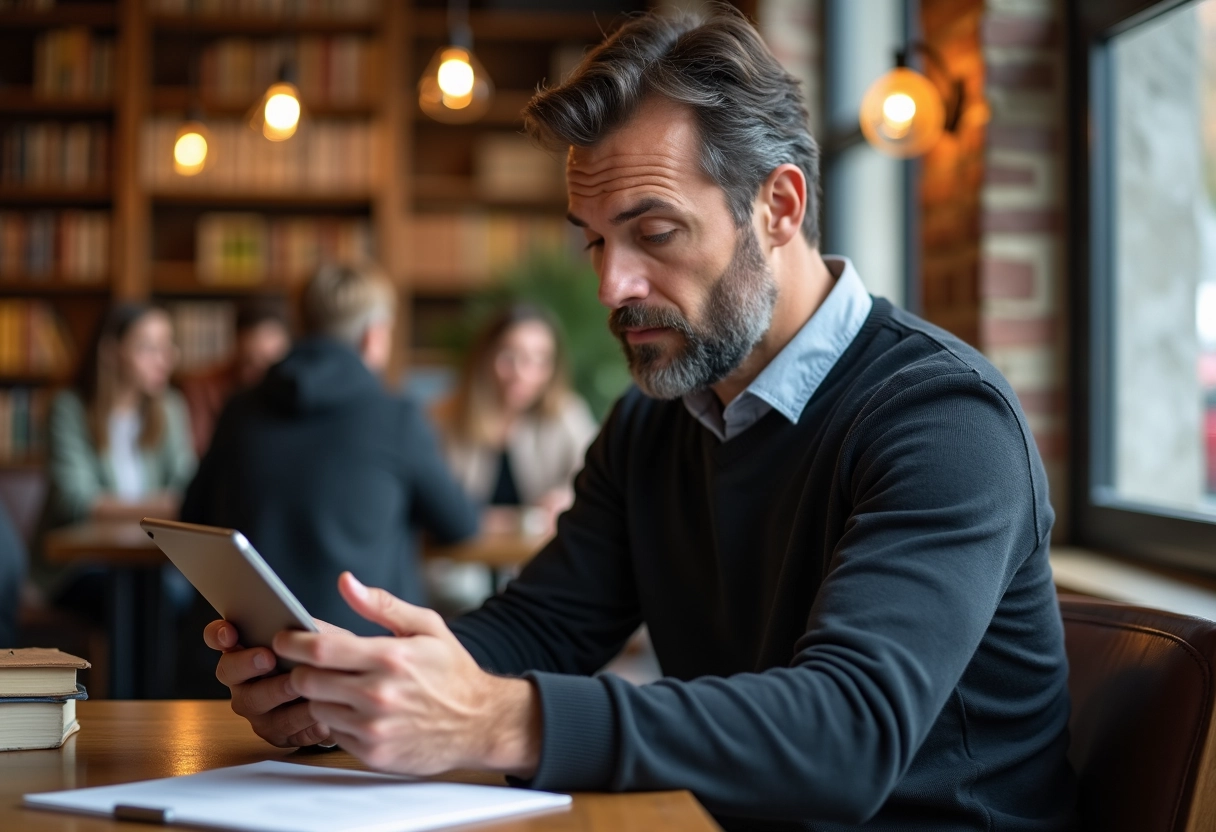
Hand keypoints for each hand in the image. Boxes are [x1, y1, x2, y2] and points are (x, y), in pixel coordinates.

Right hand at [203, 616, 347, 747]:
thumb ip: (301, 631)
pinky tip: (319, 713)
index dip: (218, 634)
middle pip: (228, 671)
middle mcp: (244, 682)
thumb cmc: (325, 661)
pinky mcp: (278, 736)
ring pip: (255, 703)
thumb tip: (293, 627)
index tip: (230, 633)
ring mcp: (258, 711)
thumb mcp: (317, 637)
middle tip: (267, 658)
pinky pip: (286, 730)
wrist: (347, 693)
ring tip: (298, 685)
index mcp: (248, 650)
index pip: (219, 637)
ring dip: (277, 692)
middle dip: (246, 663)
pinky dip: (303, 720)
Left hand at [273, 572, 540, 777]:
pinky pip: (332, 732)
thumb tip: (345, 581)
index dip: (291, 641)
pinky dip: (337, 719)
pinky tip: (357, 709)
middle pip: (307, 680)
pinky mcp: (373, 753)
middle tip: (311, 662)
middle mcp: (378, 694)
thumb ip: (381, 604)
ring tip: (339, 685)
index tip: (284, 637)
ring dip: (319, 695)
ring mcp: (374, 728)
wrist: (481, 723)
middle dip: (301, 668)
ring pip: (316, 707)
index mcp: (390, 657)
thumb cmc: (452, 671)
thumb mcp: (427, 627)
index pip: (319, 649)